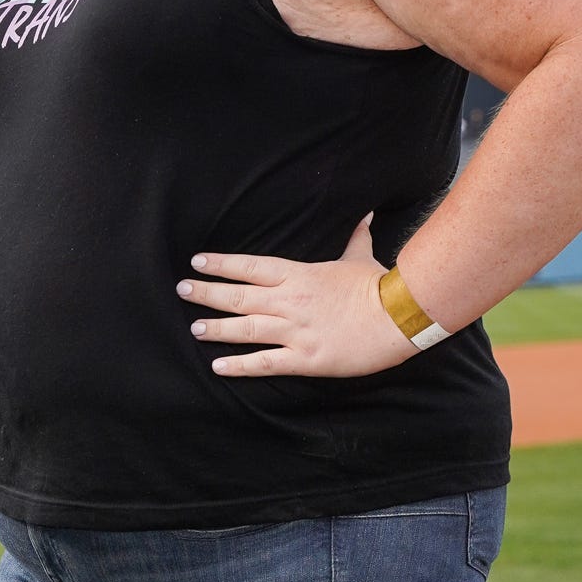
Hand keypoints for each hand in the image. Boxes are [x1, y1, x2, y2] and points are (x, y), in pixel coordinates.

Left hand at [177, 216, 415, 378]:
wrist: (399, 318)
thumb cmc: (379, 287)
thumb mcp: (361, 257)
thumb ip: (355, 237)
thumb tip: (364, 215)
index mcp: (298, 275)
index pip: (250, 267)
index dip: (221, 264)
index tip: (198, 262)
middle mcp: (289, 301)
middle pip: (239, 296)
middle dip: (207, 293)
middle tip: (182, 290)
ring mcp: (295, 331)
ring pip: (245, 329)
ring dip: (216, 328)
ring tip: (195, 327)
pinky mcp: (305, 358)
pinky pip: (265, 363)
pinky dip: (239, 366)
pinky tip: (218, 367)